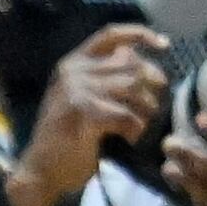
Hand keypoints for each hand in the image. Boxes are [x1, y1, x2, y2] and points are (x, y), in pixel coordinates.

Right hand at [2, 26, 167, 205]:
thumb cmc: (68, 136)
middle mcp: (73, 71)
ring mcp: (76, 90)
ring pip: (134, 88)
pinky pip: (127, 115)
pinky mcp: (83, 114)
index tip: (164, 45)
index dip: (140, 35)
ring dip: (146, 109)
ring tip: (139, 124)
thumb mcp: (83, 97)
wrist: (42, 170)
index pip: (110, 35)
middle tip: (150, 107)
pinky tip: (130, 138)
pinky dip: (136, 128)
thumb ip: (104, 75)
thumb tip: (139, 56)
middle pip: (131, 64)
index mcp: (73, 63)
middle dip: (150, 86)